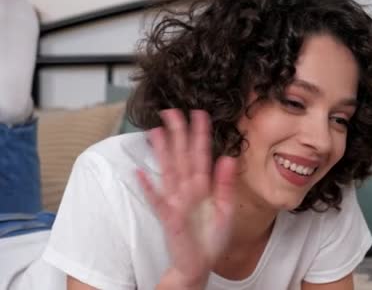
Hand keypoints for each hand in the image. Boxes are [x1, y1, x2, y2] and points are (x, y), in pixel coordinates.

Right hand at [136, 109, 236, 286]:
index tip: (199, 114)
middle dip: (178, 134)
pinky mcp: (168, 217)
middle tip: (172, 112)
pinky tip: (140, 173)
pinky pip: (157, 200)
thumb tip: (228, 158)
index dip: (200, 135)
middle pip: (182, 156)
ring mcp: (176, 201)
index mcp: (203, 186)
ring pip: (168, 171)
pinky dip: (148, 188)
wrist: (200, 263)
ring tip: (156, 131)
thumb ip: (225, 184)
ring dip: (162, 152)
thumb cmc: (211, 237)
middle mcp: (188, 189)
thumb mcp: (225, 209)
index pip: (201, 154)